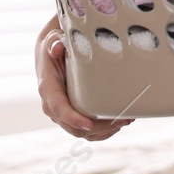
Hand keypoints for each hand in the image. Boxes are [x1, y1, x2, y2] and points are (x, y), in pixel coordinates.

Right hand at [36, 19, 135, 139]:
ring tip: (126, 120)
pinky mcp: (72, 114)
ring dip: (104, 131)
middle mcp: (53, 105)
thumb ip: (53, 43)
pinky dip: (102, 131)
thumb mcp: (52, 40)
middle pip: (73, 127)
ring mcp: (62, 113)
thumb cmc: (55, 45)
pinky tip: (117, 123)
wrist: (52, 51)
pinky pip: (86, 131)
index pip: (59, 109)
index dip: (73, 119)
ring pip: (81, 133)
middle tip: (122, 120)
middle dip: (98, 128)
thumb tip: (56, 48)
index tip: (88, 124)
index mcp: (48, 89)